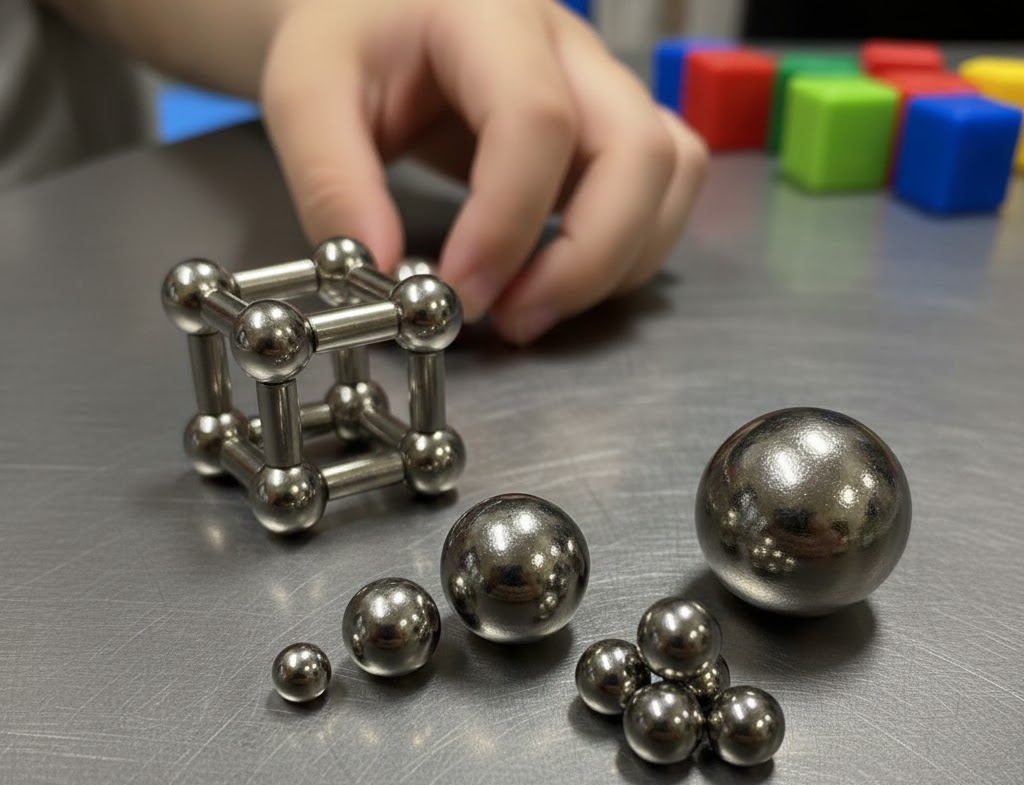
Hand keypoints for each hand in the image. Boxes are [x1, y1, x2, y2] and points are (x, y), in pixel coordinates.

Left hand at [261, 0, 707, 343]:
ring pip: (670, 173)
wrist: (379, 15)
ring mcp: (601, 87)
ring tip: (531, 306)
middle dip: (586, 260)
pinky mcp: (611, 128)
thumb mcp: (306, 97)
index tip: (458, 296)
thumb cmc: (347, 45)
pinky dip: (630, 248)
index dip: (506, 226)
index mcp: (488, 13)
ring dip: (616, 261)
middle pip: (639, 151)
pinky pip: (667, 187)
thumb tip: (385, 279)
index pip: (536, 122)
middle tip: (513, 319)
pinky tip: (561, 276)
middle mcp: (569, 45)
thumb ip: (334, 184)